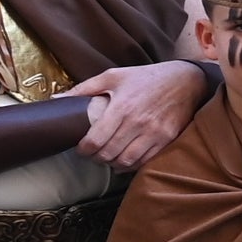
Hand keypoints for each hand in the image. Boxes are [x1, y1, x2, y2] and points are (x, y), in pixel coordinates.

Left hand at [70, 60, 208, 167]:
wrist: (186, 80)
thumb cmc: (146, 77)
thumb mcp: (113, 76)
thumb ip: (84, 89)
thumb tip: (56, 99)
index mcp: (121, 107)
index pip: (94, 141)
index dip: (83, 150)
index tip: (81, 148)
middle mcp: (138, 122)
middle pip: (108, 154)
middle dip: (96, 158)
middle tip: (93, 154)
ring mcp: (154, 132)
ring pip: (126, 161)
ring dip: (113, 164)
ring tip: (108, 157)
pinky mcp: (167, 139)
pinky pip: (145, 161)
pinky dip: (132, 165)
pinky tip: (126, 158)